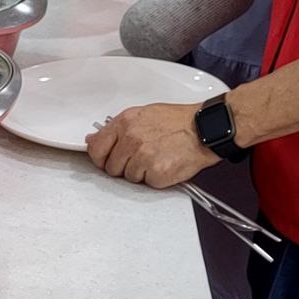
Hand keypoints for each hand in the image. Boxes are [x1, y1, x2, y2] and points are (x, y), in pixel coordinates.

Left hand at [85, 103, 219, 187]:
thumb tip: (92, 140)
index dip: (100, 157)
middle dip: (124, 166)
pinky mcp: (156, 173)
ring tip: (157, 157)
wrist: (205, 128)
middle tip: (142, 156)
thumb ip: (116, 129)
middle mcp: (131, 139)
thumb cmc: (178, 122)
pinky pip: (146, 184)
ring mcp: (143, 157)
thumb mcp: (143, 115)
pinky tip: (165, 164)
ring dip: (141, 172)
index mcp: (125, 123)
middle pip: (111, 167)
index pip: (96, 148)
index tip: (106, 159)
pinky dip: (155, 178)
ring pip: (128, 178)